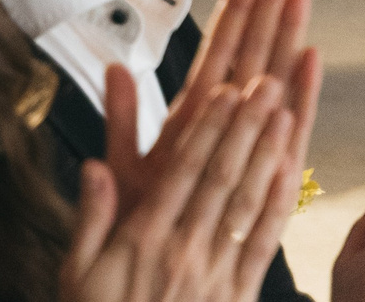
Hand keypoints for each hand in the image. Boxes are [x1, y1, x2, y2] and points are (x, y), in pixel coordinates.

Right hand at [62, 75, 294, 301]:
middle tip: (263, 84)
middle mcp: (186, 250)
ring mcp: (216, 271)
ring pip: (246, 203)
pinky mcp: (237, 291)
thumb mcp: (76, 271)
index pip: (182, 173)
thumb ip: (89, 217)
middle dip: (244, 128)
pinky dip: (277, 205)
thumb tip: (96, 167)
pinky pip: (260, 242)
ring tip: (282, 113)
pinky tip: (287, 174)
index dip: (206, 131)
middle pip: (221, 178)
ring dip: (266, 154)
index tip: (221, 93)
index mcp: (144, 239)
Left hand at [111, 0, 315, 220]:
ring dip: (286, 32)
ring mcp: (245, 148)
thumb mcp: (123, 168)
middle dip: (270, 4)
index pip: (218, 51)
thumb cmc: (141, 224)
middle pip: (252, 53)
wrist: (150, 276)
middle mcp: (224, 128)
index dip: (237, 8)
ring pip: (271, 78)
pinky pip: (284, 126)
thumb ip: (122, 119)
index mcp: (192, 120)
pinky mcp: (260, 178)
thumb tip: (113, 68)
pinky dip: (298, 94)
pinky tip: (310, 59)